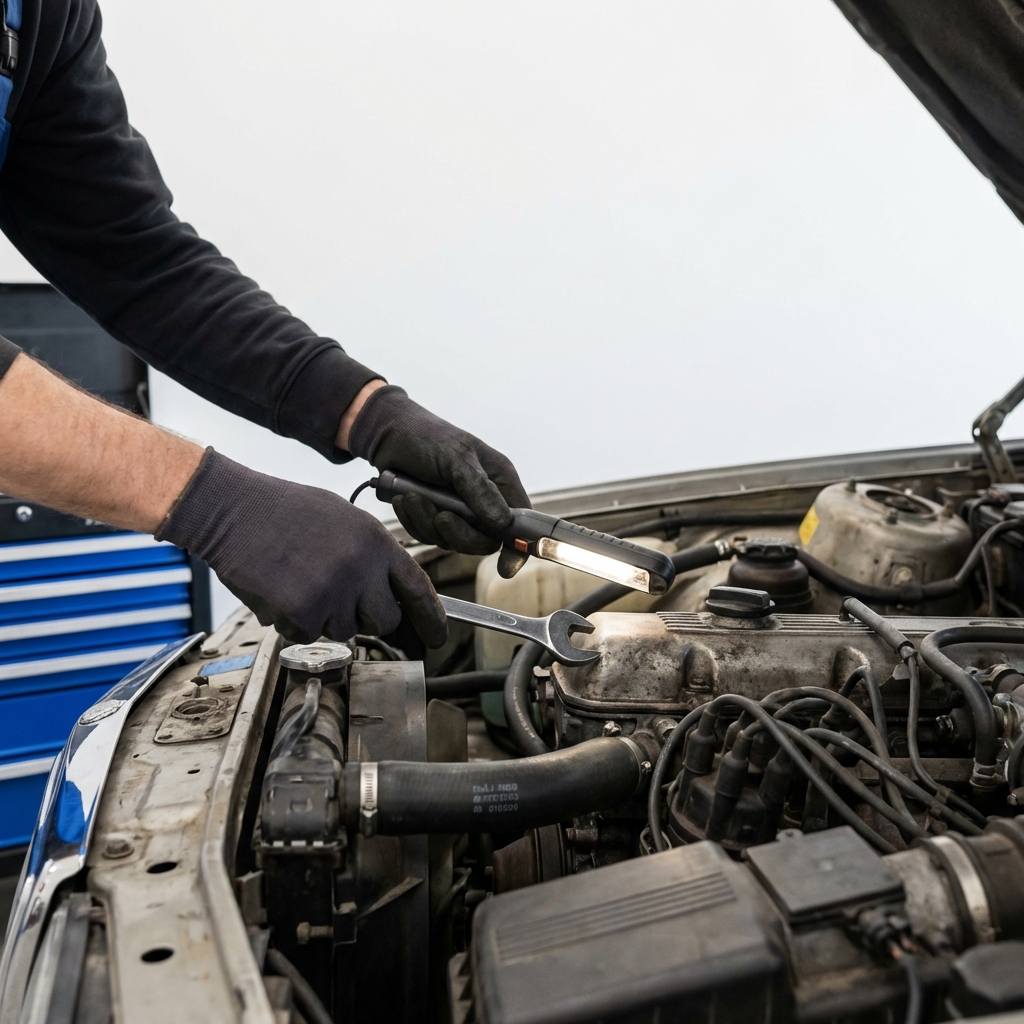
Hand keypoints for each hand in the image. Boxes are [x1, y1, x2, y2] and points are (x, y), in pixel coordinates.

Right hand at [157, 449, 446, 646]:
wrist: (234, 510)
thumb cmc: (283, 511)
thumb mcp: (343, 519)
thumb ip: (371, 554)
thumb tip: (388, 589)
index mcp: (377, 541)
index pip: (418, 587)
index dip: (431, 617)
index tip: (437, 637)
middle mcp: (362, 567)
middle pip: (384, 621)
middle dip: (366, 619)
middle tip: (340, 601)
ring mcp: (335, 591)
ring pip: (342, 629)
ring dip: (323, 617)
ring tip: (298, 580)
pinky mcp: (304, 610)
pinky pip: (307, 634)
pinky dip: (293, 622)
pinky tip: (279, 592)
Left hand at [346, 385, 529, 555]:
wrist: (388, 433)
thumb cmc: (427, 436)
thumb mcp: (457, 458)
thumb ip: (480, 490)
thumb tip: (503, 523)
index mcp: (500, 482)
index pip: (521, 522)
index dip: (517, 547)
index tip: (505, 567)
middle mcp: (483, 500)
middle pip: (483, 541)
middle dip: (458, 534)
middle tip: (440, 516)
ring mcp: (458, 511)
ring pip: (452, 541)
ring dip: (428, 524)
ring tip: (412, 497)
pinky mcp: (433, 516)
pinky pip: (428, 536)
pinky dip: (414, 522)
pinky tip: (404, 500)